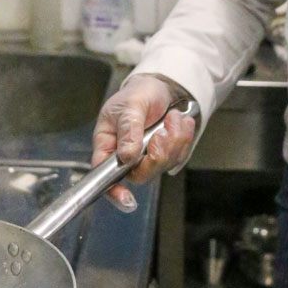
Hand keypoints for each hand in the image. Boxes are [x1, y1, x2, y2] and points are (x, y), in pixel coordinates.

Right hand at [92, 74, 197, 211]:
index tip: (127, 199)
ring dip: (173, 141)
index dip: (114, 191)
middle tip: (163, 131)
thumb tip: (127, 156)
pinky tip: (180, 122)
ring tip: (173, 118)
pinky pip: (177, 157)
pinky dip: (183, 138)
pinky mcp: (164, 155)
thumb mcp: (131, 105)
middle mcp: (125, 156)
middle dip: (158, 154)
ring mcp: (145, 158)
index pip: (104, 175)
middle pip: (140, 174)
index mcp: (108, 144)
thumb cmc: (139, 93)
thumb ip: (129, 129)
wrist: (162, 87)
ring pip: (161, 166)